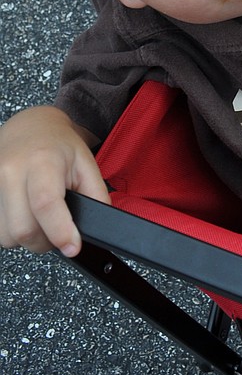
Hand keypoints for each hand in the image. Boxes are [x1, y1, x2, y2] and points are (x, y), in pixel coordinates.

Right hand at [0, 106, 108, 256]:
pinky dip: (11, 231)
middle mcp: (11, 170)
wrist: (31, 127)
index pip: (45, 203)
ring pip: (6, 235)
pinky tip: (24, 215)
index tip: (72, 247)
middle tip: (58, 233)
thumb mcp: (86, 164)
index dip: (59, 232)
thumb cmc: (59, 146)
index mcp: (42, 161)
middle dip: (44, 241)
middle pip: (22, 229)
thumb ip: (96, 196)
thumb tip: (98, 228)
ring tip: (40, 221)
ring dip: (25, 238)